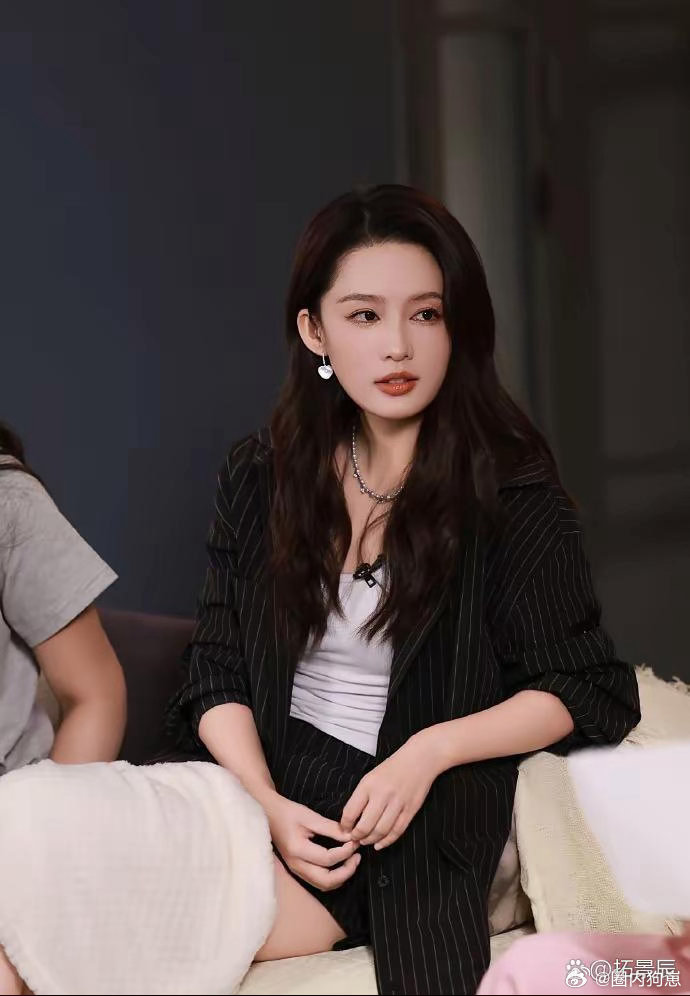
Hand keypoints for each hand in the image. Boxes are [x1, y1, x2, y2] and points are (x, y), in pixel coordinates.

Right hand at [262, 792, 361, 891]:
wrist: (269, 814)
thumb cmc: (288, 812)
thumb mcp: (310, 816)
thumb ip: (332, 828)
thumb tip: (351, 837)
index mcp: (297, 850)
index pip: (328, 859)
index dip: (345, 852)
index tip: (355, 841)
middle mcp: (296, 865)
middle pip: (326, 881)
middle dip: (346, 871)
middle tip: (357, 856)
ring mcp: (295, 870)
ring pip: (323, 885)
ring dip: (341, 876)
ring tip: (351, 860)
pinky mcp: (297, 869)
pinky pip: (318, 881)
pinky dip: (333, 876)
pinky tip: (340, 863)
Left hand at [339, 733, 440, 850]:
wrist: (419, 759)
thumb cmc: (392, 768)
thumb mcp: (371, 777)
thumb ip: (361, 797)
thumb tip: (351, 820)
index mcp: (368, 784)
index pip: (350, 812)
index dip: (345, 826)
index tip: (344, 830)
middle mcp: (382, 794)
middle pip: (365, 826)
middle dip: (357, 837)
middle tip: (354, 839)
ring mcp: (398, 803)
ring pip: (381, 831)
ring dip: (371, 840)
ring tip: (366, 841)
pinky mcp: (410, 810)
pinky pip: (397, 831)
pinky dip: (387, 841)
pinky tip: (380, 844)